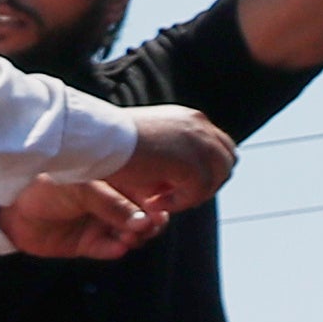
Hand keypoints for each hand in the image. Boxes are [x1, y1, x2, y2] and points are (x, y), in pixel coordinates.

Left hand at [0, 178, 167, 261]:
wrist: (11, 206)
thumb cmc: (46, 184)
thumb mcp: (83, 187)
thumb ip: (112, 204)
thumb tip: (144, 222)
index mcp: (115, 182)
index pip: (146, 193)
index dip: (156, 202)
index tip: (158, 209)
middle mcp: (111, 203)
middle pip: (145, 217)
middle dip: (150, 223)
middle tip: (147, 225)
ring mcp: (101, 224)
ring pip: (131, 235)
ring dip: (136, 237)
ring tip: (131, 235)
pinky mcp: (88, 244)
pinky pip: (110, 249)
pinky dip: (117, 248)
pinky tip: (119, 245)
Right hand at [99, 107, 234, 210]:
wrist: (96, 137)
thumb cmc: (108, 140)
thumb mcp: (148, 141)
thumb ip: (168, 151)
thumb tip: (175, 177)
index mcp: (190, 118)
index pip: (219, 147)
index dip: (204, 170)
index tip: (172, 185)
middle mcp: (200, 126)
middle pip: (226, 163)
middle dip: (203, 184)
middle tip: (169, 197)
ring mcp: (198, 144)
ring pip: (215, 180)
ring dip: (190, 195)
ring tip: (158, 201)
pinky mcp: (191, 164)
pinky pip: (198, 193)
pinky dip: (178, 203)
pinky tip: (152, 203)